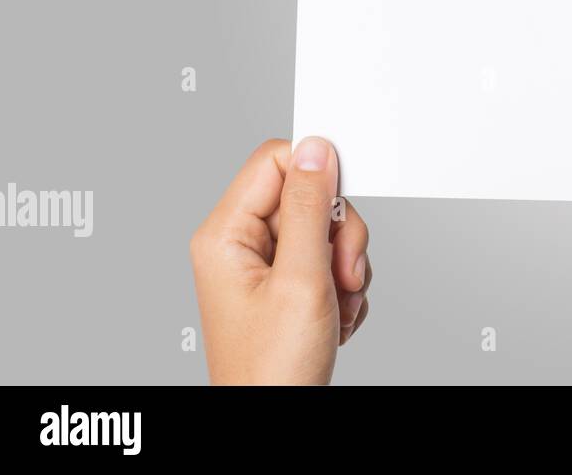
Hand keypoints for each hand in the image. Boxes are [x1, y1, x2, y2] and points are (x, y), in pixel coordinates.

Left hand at [190, 137, 370, 384]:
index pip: (276, 161)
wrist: (276, 421)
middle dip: (339, 235)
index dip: (317, 175)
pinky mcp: (287, 287)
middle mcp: (240, 245)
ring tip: (335, 303)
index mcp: (226, 235)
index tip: (341, 206)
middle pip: (308, 197)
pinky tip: (334, 316)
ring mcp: (264, 268)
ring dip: (346, 266)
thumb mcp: (301, 279)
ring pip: (325, 231)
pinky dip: (343, 287)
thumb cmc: (272, 369)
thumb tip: (316, 149)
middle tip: (340, 273)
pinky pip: (329, 260)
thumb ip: (309, 208)